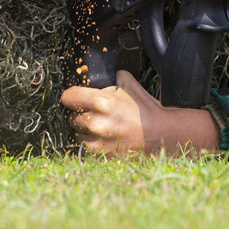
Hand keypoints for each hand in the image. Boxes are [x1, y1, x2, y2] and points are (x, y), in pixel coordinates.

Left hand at [61, 71, 219, 157]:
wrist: (160, 134)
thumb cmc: (144, 109)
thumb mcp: (130, 85)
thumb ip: (113, 77)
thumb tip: (101, 72)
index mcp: (101, 102)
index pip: (68, 97)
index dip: (71, 96)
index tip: (75, 97)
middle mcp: (95, 123)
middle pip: (71, 116)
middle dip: (81, 113)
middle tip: (94, 113)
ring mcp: (96, 142)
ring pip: (77, 133)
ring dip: (85, 130)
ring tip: (101, 126)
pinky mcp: (100, 155)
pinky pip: (85, 147)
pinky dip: (91, 142)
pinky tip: (105, 137)